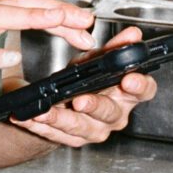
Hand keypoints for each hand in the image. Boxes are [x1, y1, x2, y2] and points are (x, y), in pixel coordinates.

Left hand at [9, 26, 157, 147]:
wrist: (68, 104)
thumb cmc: (89, 81)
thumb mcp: (99, 61)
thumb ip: (114, 48)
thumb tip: (133, 33)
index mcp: (126, 94)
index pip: (144, 91)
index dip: (139, 86)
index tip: (129, 79)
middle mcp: (114, 115)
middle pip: (109, 112)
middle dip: (94, 105)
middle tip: (80, 100)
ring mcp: (94, 129)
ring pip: (79, 126)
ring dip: (60, 118)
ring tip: (44, 111)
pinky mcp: (72, 139)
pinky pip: (55, 133)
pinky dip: (40, 125)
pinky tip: (28, 117)